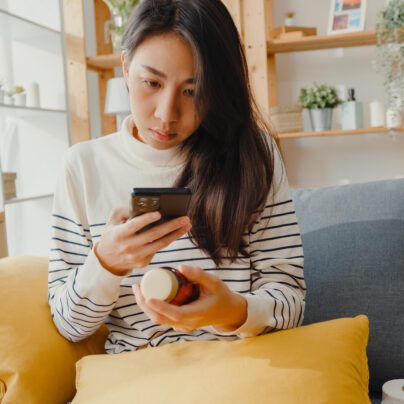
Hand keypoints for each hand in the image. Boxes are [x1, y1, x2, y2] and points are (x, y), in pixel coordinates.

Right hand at [94, 208, 191, 275]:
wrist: (107, 261)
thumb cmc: (112, 236)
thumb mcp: (112, 221)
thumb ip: (123, 211)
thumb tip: (140, 206)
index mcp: (119, 234)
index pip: (134, 225)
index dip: (147, 219)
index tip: (159, 213)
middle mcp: (128, 247)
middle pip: (154, 234)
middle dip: (172, 225)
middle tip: (185, 218)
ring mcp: (136, 256)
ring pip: (161, 244)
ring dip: (176, 234)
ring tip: (187, 225)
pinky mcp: (143, 263)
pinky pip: (158, 249)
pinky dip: (169, 240)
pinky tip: (177, 232)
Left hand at [132, 265, 246, 332]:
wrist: (228, 311)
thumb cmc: (221, 295)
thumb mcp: (214, 282)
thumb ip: (198, 274)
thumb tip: (179, 267)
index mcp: (196, 314)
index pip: (174, 314)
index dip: (159, 306)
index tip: (147, 296)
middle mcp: (187, 323)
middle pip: (160, 319)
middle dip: (144, 304)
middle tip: (137, 287)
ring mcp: (182, 326)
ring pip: (158, 320)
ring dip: (145, 307)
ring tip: (138, 289)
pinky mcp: (180, 323)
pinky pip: (162, 318)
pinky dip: (152, 309)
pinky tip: (146, 296)